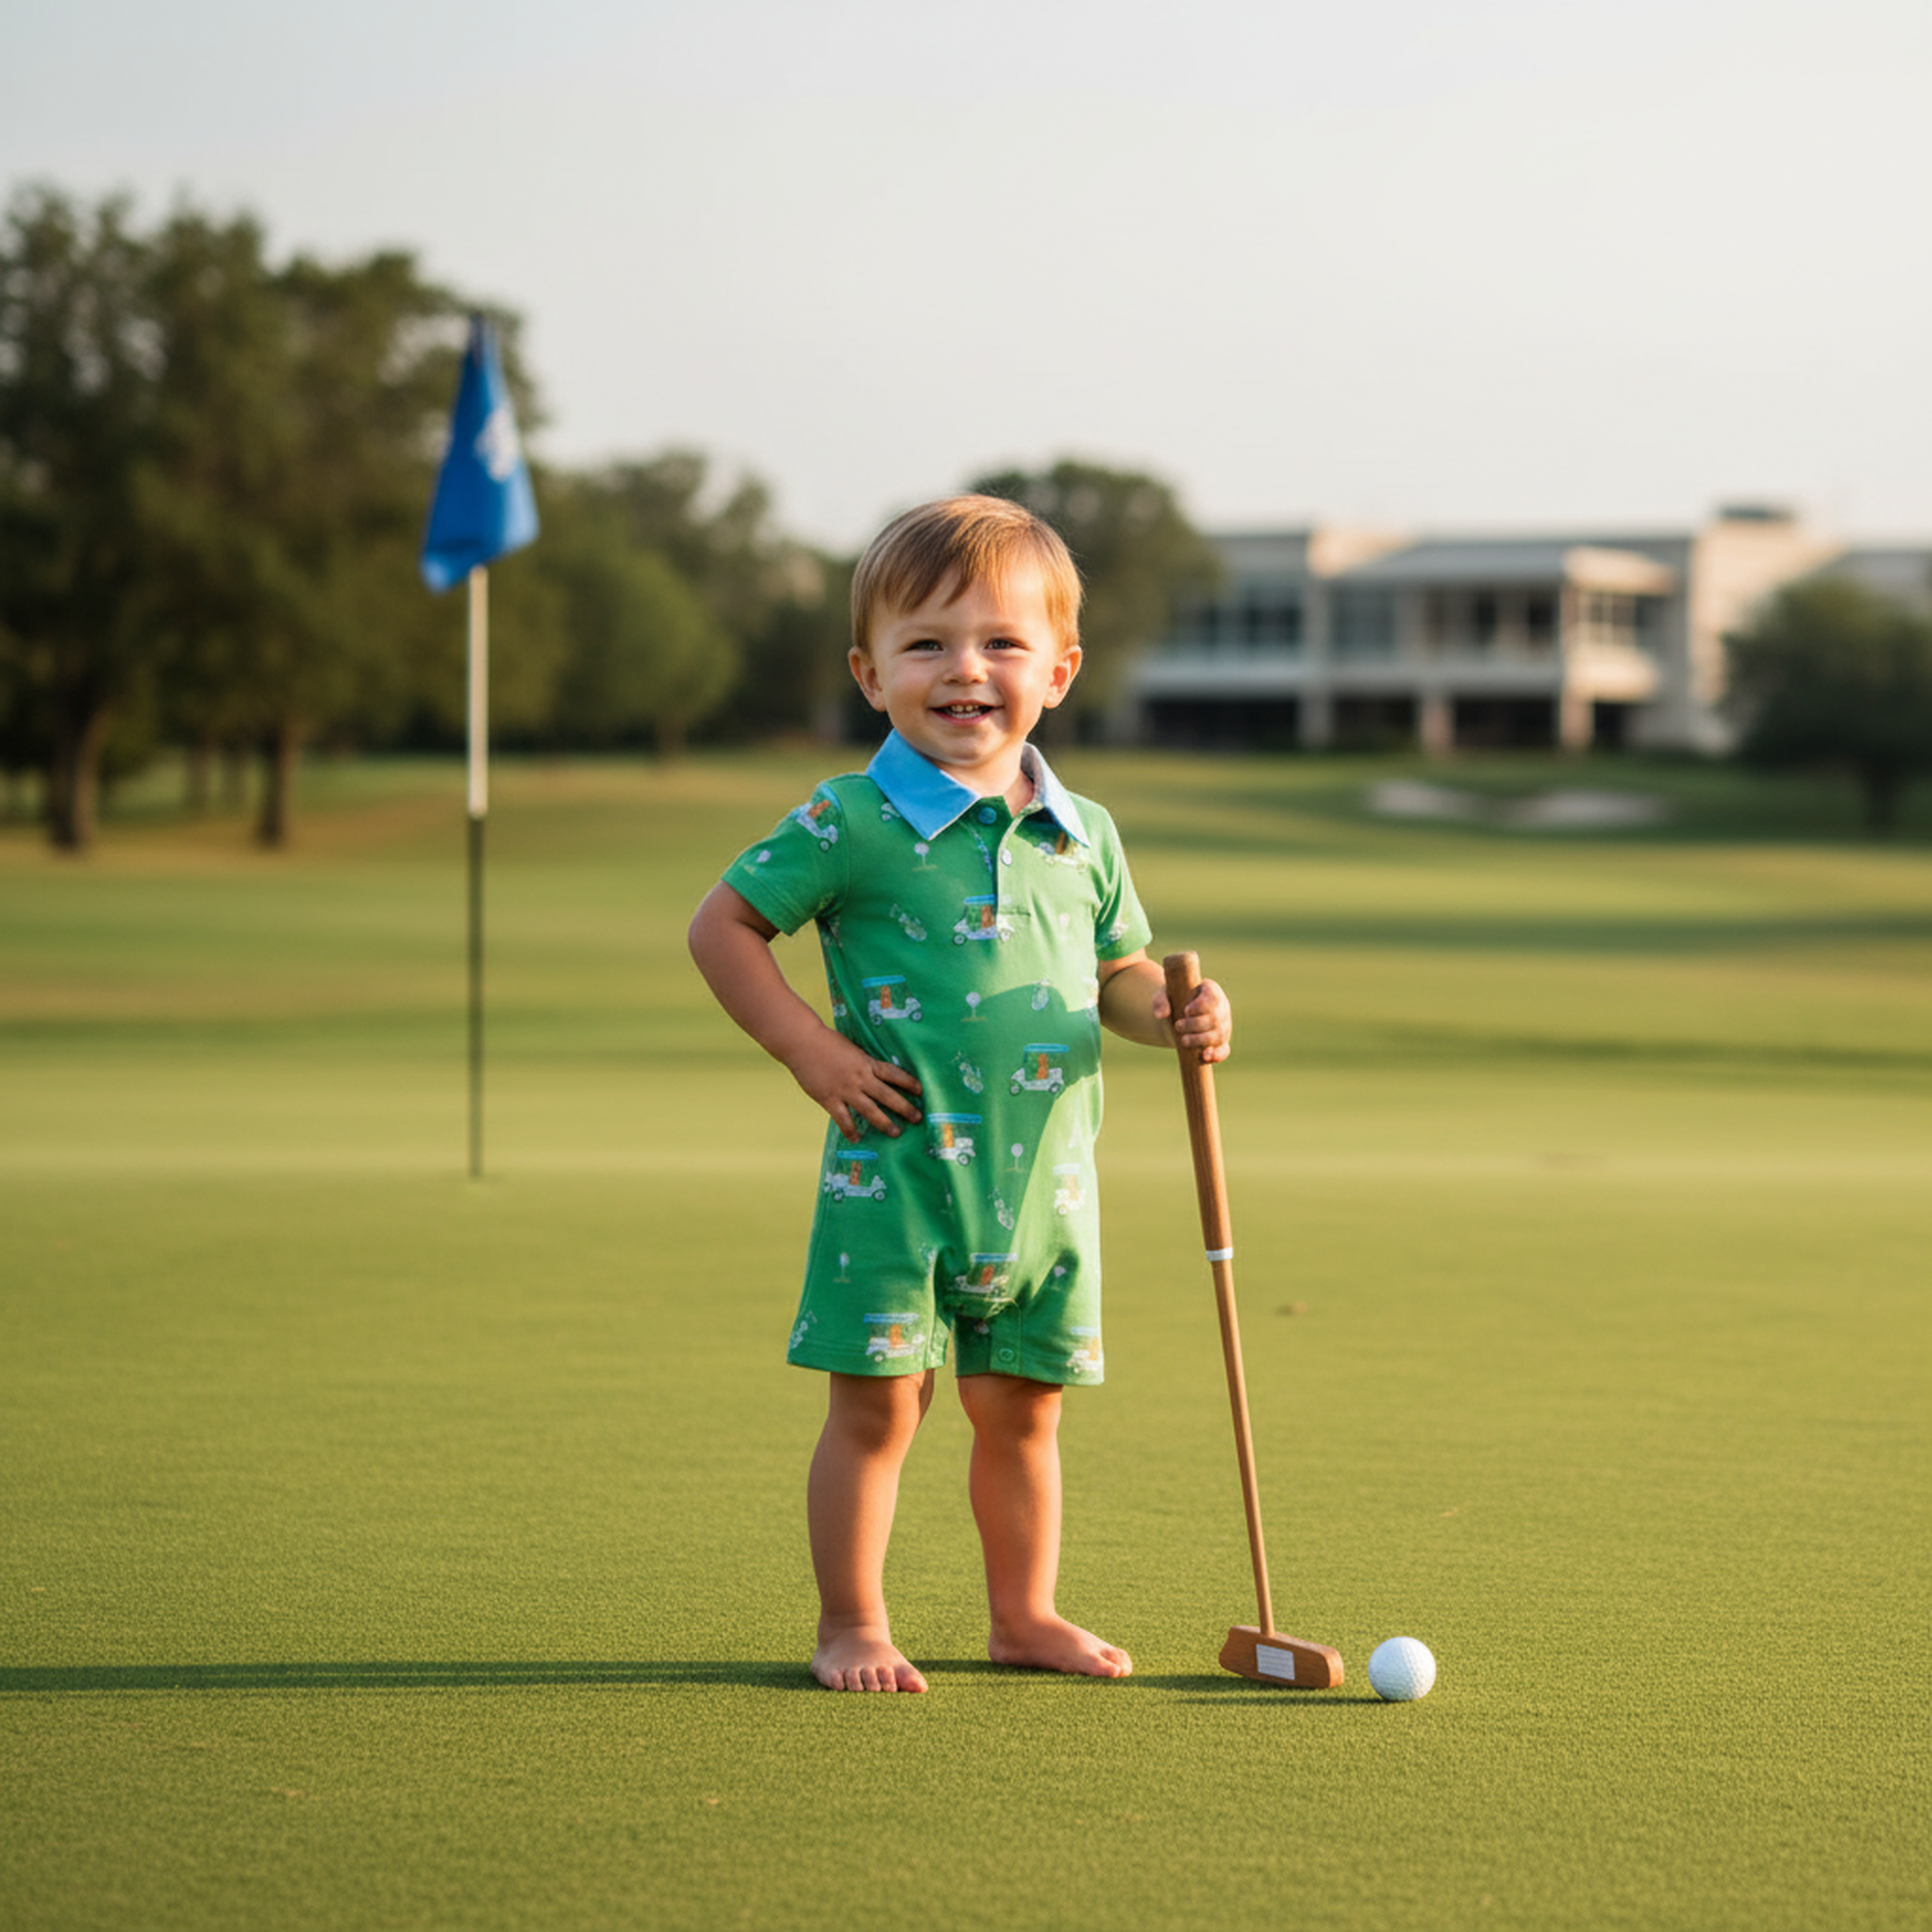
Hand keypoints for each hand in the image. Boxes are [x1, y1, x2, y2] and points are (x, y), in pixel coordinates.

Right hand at [785, 1026, 923, 1142]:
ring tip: (896, 1133)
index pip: (893, 1074)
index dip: (908, 1082)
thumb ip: (862, 1063)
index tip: (921, 1090)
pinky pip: (843, 1118)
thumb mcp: (852, 1049)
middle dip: (904, 1108)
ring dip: (884, 1123)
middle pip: (887, 1095)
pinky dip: (850, 1130)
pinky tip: (857, 1139)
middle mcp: (860, 1078)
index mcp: (866, 1063)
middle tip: (917, 1118)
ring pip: (869, 1111)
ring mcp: (845, 1090)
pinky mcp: (829, 1099)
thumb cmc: (826, 1042)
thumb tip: (873, 1073)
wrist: (803, 1043)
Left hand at [1154, 977, 1231, 1064]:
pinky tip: (1205, 1056)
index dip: (1202, 1005)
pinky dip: (1216, 1054)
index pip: (1213, 997)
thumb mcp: (1164, 996)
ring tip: (1183, 1041)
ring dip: (1200, 1040)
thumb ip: (1160, 1001)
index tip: (1186, 1011)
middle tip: (1178, 1026)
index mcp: (1211, 991)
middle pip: (1215, 1018)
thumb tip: (1161, 1014)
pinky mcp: (1221, 1042)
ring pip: (1218, 1035)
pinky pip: (1224, 1050)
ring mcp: (1223, 1026)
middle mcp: (1221, 1008)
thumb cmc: (1172, 1001)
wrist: (1176, 1016)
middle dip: (1196, 1024)